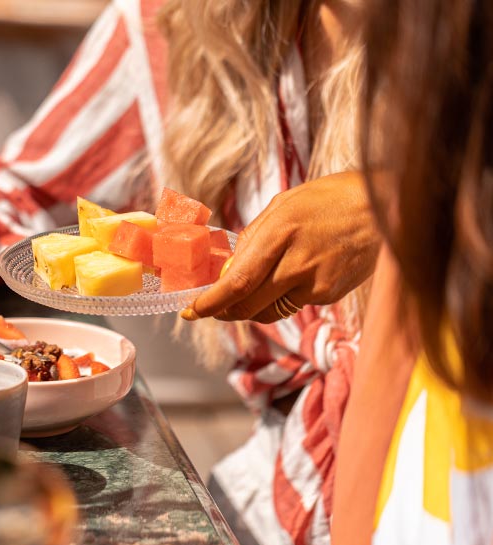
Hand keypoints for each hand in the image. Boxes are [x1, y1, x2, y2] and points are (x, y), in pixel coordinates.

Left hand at [183, 171, 381, 323]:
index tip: (191, 311)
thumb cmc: (330, 199)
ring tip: (247, 291)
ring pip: (268, 311)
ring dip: (249, 307)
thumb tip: (228, 264)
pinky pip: (292, 304)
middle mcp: (297, 262)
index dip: (210, 302)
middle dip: (223, 311)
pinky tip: (291, 276)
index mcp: (280, 233)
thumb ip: (254, 236)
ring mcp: (316, 282)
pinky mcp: (330, 294)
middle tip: (210, 308)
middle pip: (247, 305)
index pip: (236, 281)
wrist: (387, 206)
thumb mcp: (284, 204)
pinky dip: (280, 297)